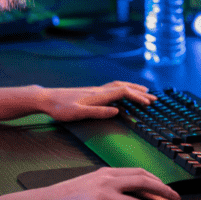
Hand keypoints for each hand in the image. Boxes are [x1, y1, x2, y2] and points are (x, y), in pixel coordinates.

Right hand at [19, 167, 179, 199]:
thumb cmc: (65, 198)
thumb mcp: (90, 185)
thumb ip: (108, 187)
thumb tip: (128, 196)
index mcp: (106, 172)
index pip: (139, 172)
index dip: (156, 181)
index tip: (167, 189)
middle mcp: (107, 179)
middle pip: (144, 182)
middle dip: (163, 192)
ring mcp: (103, 193)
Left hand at [40, 81, 155, 121]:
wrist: (46, 98)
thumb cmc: (60, 108)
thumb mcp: (78, 113)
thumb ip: (97, 112)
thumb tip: (116, 111)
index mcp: (98, 95)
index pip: (123, 92)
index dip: (138, 97)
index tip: (149, 103)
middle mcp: (98, 90)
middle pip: (124, 87)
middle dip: (140, 92)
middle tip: (154, 98)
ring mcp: (95, 90)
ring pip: (119, 86)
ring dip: (133, 88)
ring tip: (144, 91)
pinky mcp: (91, 92)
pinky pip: (112, 87)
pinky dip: (123, 88)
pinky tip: (122, 92)